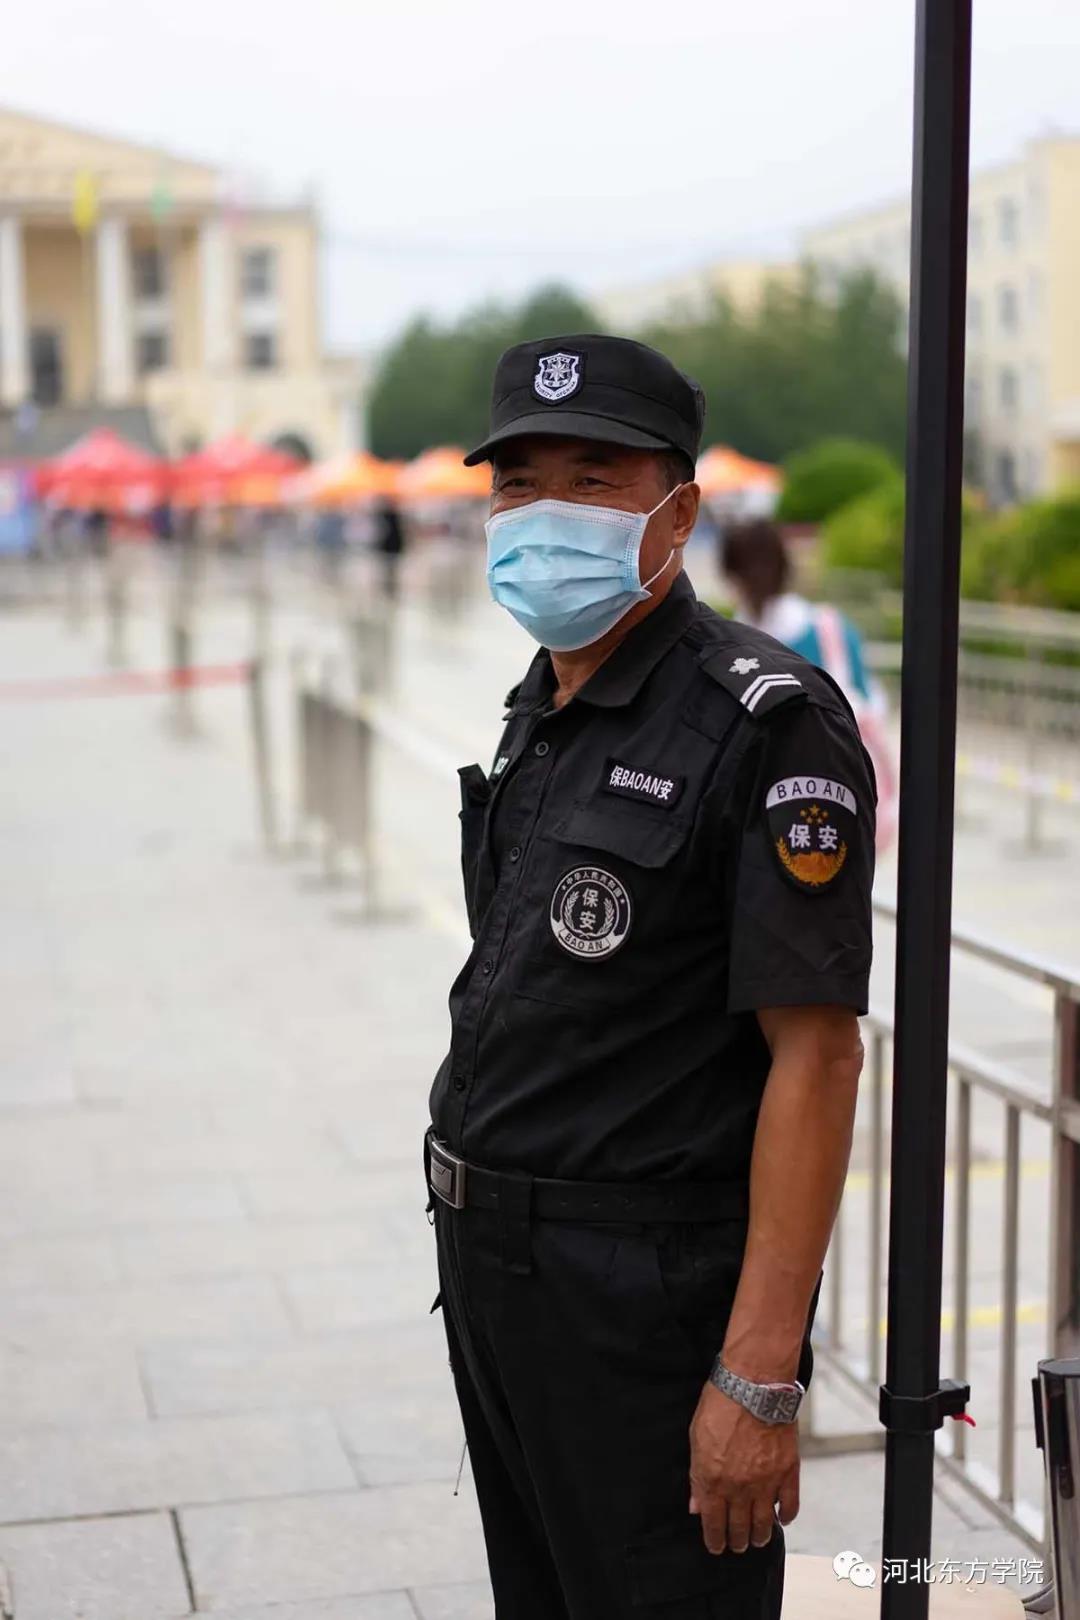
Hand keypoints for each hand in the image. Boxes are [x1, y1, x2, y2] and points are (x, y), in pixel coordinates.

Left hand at [688, 1381, 799, 1554]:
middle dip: (737, 1541)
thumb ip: (696, 1476)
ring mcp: (766, 1481)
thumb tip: (696, 1505)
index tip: (716, 1546)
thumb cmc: (721, 1403)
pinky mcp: (788, 1471)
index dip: (714, 1539)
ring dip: (760, 1536)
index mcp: (713, 1479)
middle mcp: (739, 1487)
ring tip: (757, 1539)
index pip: (713, 1522)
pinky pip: (790, 1505)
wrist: (754, 1383)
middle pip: (739, 1528)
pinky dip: (786, 1516)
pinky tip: (781, 1518)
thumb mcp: (696, 1437)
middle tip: (737, 1545)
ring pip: (764, 1523)